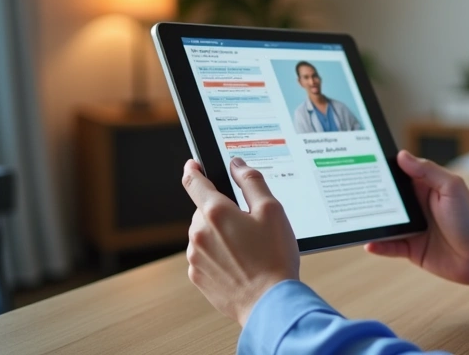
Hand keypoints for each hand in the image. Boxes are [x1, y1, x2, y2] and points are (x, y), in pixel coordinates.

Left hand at [181, 157, 299, 325]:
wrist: (270, 302)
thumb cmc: (275, 257)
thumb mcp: (272, 210)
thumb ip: (252, 181)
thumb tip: (237, 164)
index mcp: (216, 212)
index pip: (194, 182)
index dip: (194, 169)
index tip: (194, 164)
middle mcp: (199, 233)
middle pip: (204, 211)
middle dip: (222, 211)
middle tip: (249, 223)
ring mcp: (195, 257)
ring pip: (204, 234)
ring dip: (221, 234)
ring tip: (249, 249)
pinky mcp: (198, 276)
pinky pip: (205, 256)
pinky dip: (219, 255)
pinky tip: (241, 263)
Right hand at [365, 151, 468, 293]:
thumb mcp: (452, 188)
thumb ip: (427, 171)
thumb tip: (401, 155)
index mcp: (426, 187)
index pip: (400, 173)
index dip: (384, 168)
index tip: (363, 161)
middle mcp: (417, 206)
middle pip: (388, 198)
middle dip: (371, 195)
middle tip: (351, 191)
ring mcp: (412, 227)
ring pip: (385, 222)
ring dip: (372, 220)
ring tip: (354, 217)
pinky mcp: (411, 249)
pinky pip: (389, 246)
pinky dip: (378, 245)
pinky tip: (369, 243)